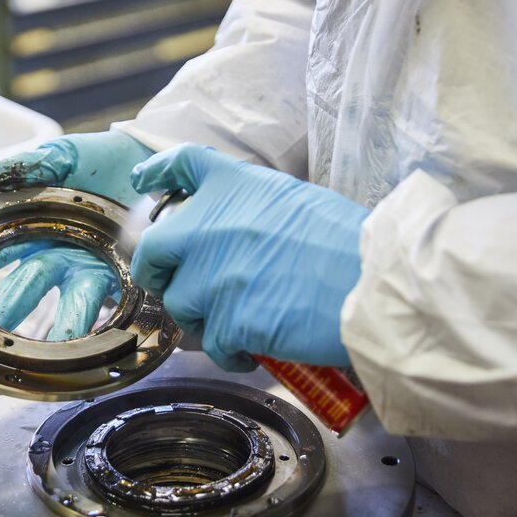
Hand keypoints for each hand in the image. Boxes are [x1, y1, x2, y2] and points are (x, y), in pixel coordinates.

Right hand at [0, 131, 151, 339]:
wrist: (153, 162)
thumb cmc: (104, 159)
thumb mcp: (65, 156)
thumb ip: (32, 163)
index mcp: (39, 227)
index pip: (2, 251)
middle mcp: (62, 256)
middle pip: (29, 286)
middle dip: (11, 310)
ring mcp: (93, 268)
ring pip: (73, 304)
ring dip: (63, 327)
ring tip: (54, 349)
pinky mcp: (127, 275)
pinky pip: (117, 305)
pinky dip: (111, 325)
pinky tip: (104, 344)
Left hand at [130, 143, 368, 368]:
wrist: (373, 282)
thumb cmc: (348, 243)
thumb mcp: (295, 200)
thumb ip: (250, 211)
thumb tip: (236, 237)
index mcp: (232, 186)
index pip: (181, 164)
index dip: (156, 172)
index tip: (143, 182)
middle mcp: (209, 225)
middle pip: (152, 250)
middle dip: (157, 272)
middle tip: (177, 285)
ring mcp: (212, 275)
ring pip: (180, 304)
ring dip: (201, 318)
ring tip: (236, 323)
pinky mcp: (226, 320)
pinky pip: (212, 344)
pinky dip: (229, 352)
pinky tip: (252, 351)